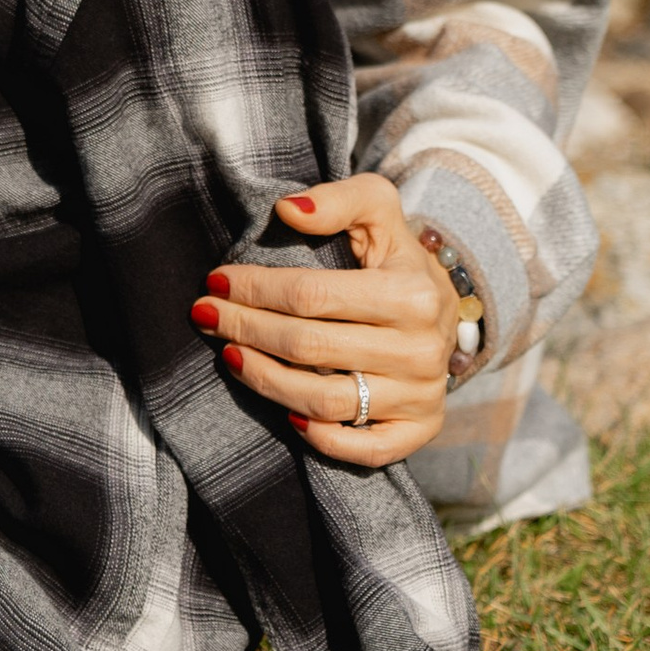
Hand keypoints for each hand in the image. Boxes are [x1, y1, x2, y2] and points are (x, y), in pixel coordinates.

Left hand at [192, 177, 457, 465]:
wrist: (444, 309)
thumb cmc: (395, 257)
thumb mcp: (377, 209)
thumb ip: (336, 201)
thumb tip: (287, 210)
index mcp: (412, 293)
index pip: (312, 296)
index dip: (255, 289)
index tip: (215, 280)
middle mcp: (422, 350)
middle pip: (309, 347)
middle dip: (246, 329)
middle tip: (205, 315)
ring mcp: (423, 394)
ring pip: (326, 401)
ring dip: (266, 381)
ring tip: (230, 356)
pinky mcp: (421, 429)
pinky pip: (366, 449)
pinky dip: (323, 439)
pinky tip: (287, 415)